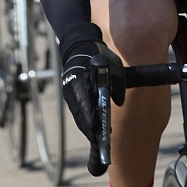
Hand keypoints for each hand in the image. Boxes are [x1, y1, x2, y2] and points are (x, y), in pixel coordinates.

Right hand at [60, 34, 123, 150]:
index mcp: (78, 82)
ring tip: (101, 138)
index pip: (84, 107)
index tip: (99, 135)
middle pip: (80, 117)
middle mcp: (70, 90)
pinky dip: (86, 120)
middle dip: (91, 130)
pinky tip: (95, 127)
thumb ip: (117, 81)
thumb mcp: (113, 62)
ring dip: (89, 127)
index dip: (91, 123)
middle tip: (103, 141)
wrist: (79, 45)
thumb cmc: (98, 53)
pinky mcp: (70, 95)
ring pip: (78, 116)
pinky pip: (78, 111)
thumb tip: (118, 102)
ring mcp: (68, 93)